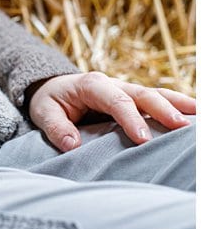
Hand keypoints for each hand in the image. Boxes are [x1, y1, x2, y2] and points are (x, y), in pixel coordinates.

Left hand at [28, 72, 194, 151]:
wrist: (51, 88)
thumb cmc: (49, 102)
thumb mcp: (43, 113)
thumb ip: (57, 128)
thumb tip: (72, 145)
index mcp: (92, 85)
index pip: (117, 101)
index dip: (131, 120)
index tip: (142, 140)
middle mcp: (113, 83)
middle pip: (144, 94)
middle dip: (164, 110)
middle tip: (181, 127)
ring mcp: (124, 88)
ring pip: (156, 93)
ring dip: (178, 104)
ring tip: (197, 118)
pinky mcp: (130, 97)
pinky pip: (156, 99)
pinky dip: (175, 104)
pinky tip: (192, 114)